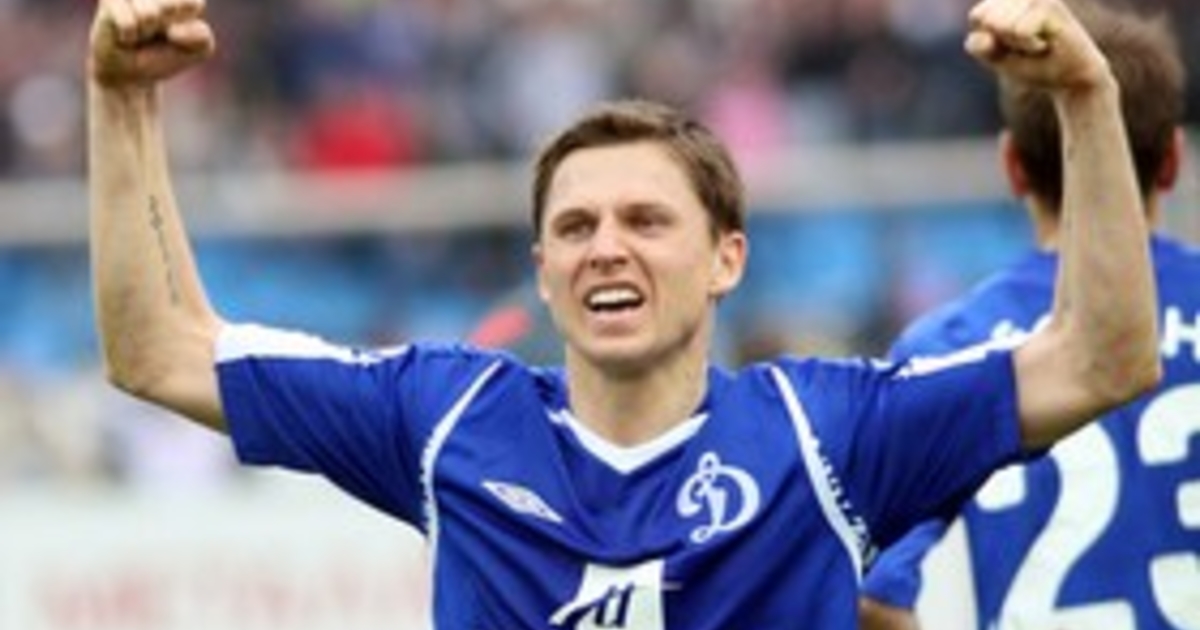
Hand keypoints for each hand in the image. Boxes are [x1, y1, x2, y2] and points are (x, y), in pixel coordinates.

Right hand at [90, 0, 215, 88]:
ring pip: (149, 15)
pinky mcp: (109, 0)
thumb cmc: (166, 55)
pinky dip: (131, 36)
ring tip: (141, 33)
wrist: (132, 73)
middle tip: (157, 32)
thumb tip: (173, 31)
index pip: (193, 3)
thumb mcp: (198, 50)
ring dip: (146, 32)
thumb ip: (201, 36)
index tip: (177, 32)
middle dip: (165, 28)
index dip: (185, 24)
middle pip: (170, 7)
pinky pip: (129, 23)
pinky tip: (126, 35)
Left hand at [965, 0, 1110, 93]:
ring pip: (1002, 24)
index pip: (977, 16)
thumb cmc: (1032, 64)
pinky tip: (1046, 42)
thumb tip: (984, 35)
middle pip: (987, 19)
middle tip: (1027, 44)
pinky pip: (1020, 31)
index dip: (989, 39)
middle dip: (1004, 40)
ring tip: (1036, 43)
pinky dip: (1030, 45)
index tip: (1012, 43)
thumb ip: (978, 45)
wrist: (1069, 78)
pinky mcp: (1049, 4)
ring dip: (1017, 44)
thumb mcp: (995, 56)